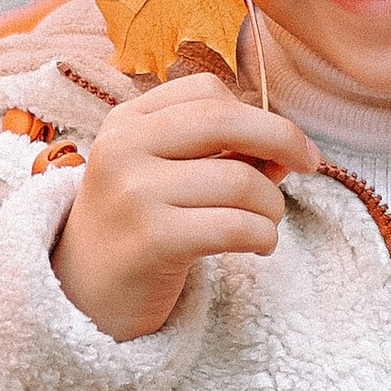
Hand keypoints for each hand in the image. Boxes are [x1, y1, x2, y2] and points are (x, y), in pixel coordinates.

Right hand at [51, 74, 319, 343]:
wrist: (81, 298)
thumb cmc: (137, 231)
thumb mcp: (165, 178)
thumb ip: (220, 155)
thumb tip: (287, 149)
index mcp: (126, 122)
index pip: (207, 93)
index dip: (258, 112)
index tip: (286, 144)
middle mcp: (123, 148)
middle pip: (224, 120)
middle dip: (282, 138)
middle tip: (310, 163)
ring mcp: (133, 193)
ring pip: (239, 180)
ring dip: (272, 205)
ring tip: (266, 224)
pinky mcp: (150, 239)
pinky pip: (234, 226)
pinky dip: (263, 235)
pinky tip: (259, 246)